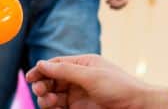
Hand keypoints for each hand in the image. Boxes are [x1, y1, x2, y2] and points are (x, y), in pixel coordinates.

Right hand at [26, 54, 167, 108]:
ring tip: (48, 102)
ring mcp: (78, 95)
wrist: (137, 107)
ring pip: (53, 96)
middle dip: (42, 85)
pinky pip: (59, 108)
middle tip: (40, 91)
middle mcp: (79, 78)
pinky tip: (52, 108)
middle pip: (51, 80)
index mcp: (83, 64)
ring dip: (46, 98)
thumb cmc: (119, 87)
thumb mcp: (91, 76)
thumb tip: (41, 64)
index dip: (41, 70)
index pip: (56, 64)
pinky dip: (52, 108)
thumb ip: (65, 70)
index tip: (30, 78)